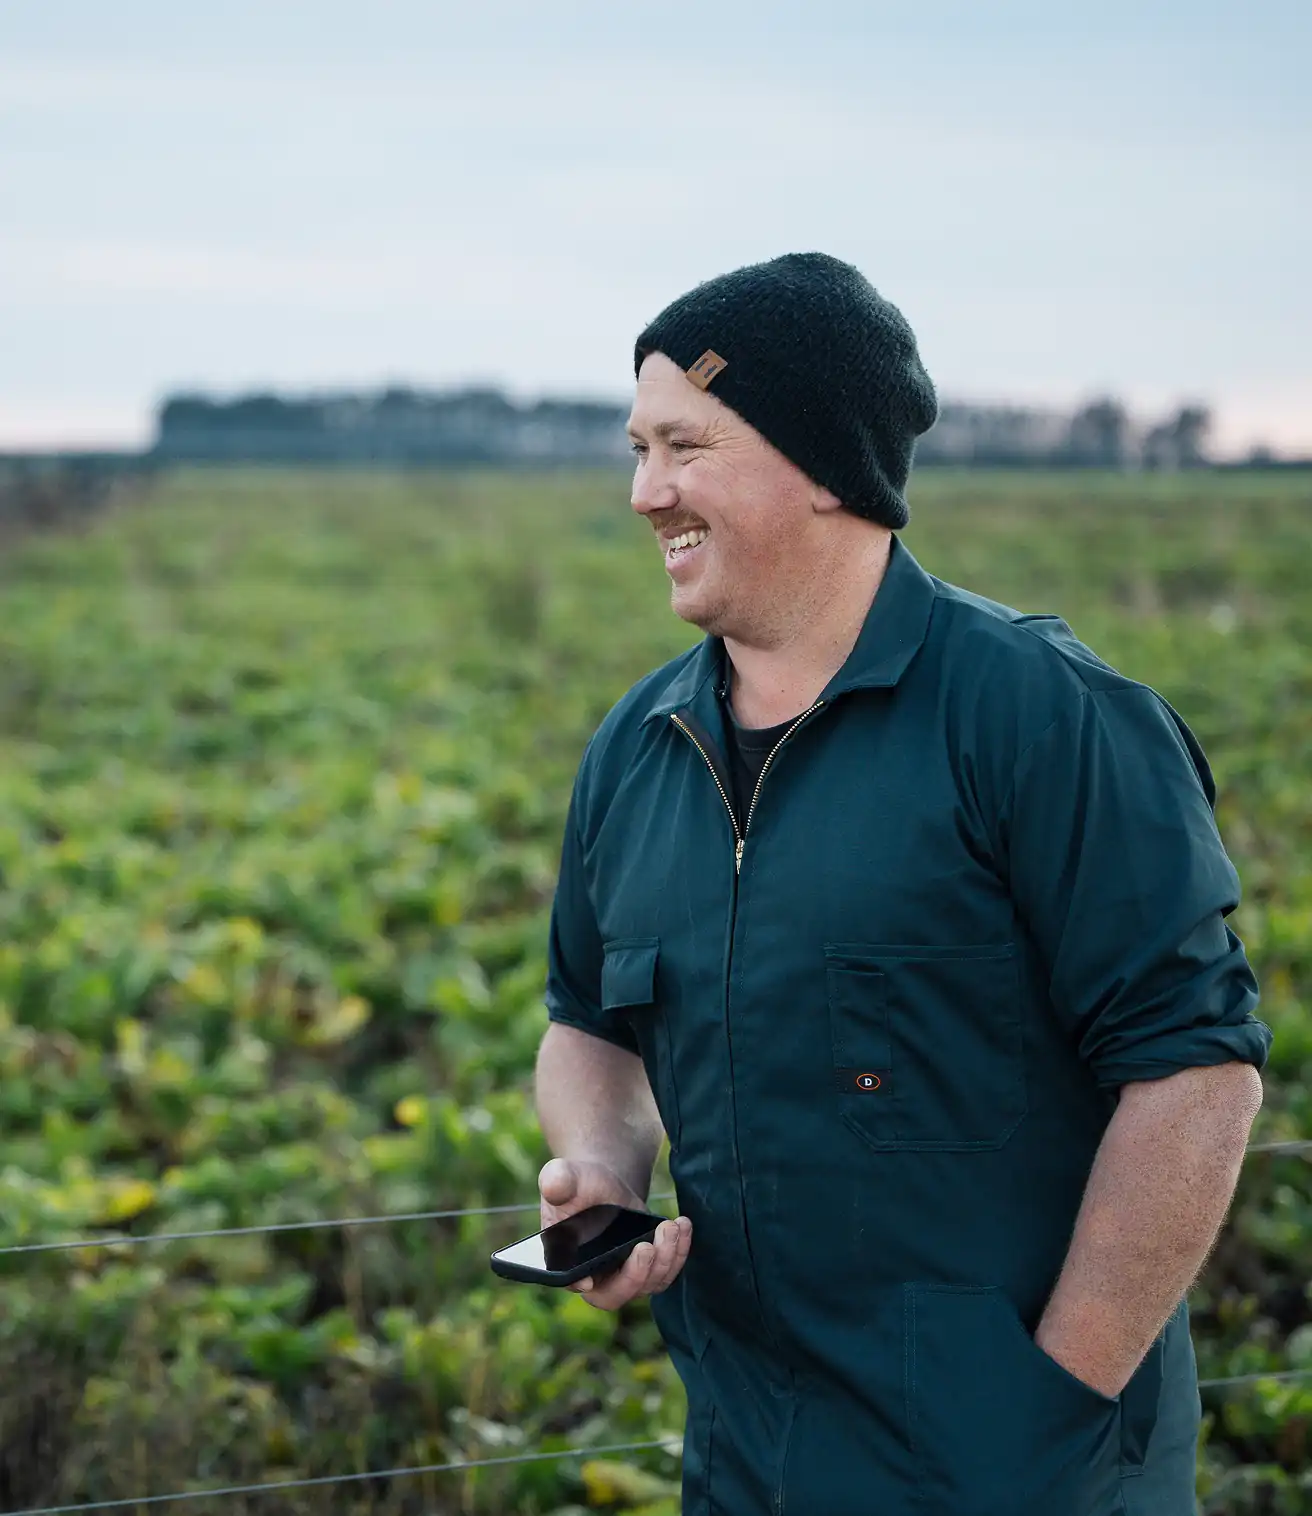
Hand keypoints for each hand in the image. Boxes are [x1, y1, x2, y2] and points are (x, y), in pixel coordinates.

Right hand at [538, 1157, 691, 1310]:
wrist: (604, 1184)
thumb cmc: (579, 1183)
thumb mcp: (565, 1176)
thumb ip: (557, 1180)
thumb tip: (553, 1186)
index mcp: (566, 1262)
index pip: (572, 1282)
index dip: (583, 1284)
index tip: (591, 1278)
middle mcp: (595, 1278)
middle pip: (617, 1294)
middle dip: (635, 1275)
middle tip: (646, 1245)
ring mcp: (624, 1276)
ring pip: (649, 1284)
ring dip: (665, 1259)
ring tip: (670, 1226)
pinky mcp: (648, 1268)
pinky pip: (667, 1271)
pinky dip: (680, 1251)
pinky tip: (682, 1224)